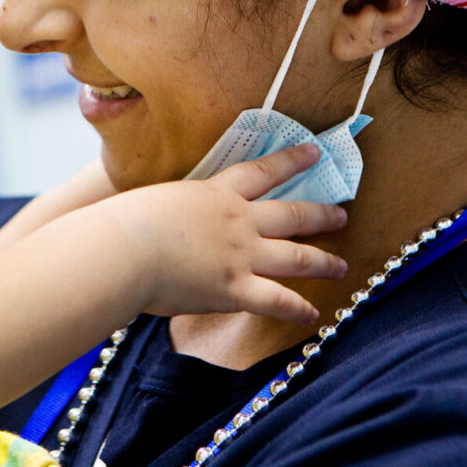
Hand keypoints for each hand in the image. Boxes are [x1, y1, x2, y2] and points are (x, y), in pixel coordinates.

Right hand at [103, 143, 347, 324]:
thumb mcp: (158, 200)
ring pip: (297, 256)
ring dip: (323, 261)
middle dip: (321, 214)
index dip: (292, 160)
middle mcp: (238, 222)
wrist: (124, 248)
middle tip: (342, 214)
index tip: (315, 152)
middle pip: (292, 214)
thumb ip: (177, 209)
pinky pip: (278, 301)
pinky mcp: (235, 289)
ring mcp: (241, 255)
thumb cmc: (127, 223)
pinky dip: (299, 309)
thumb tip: (172, 218)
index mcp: (217, 194)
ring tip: (342, 264)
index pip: (263, 172)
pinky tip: (313, 314)